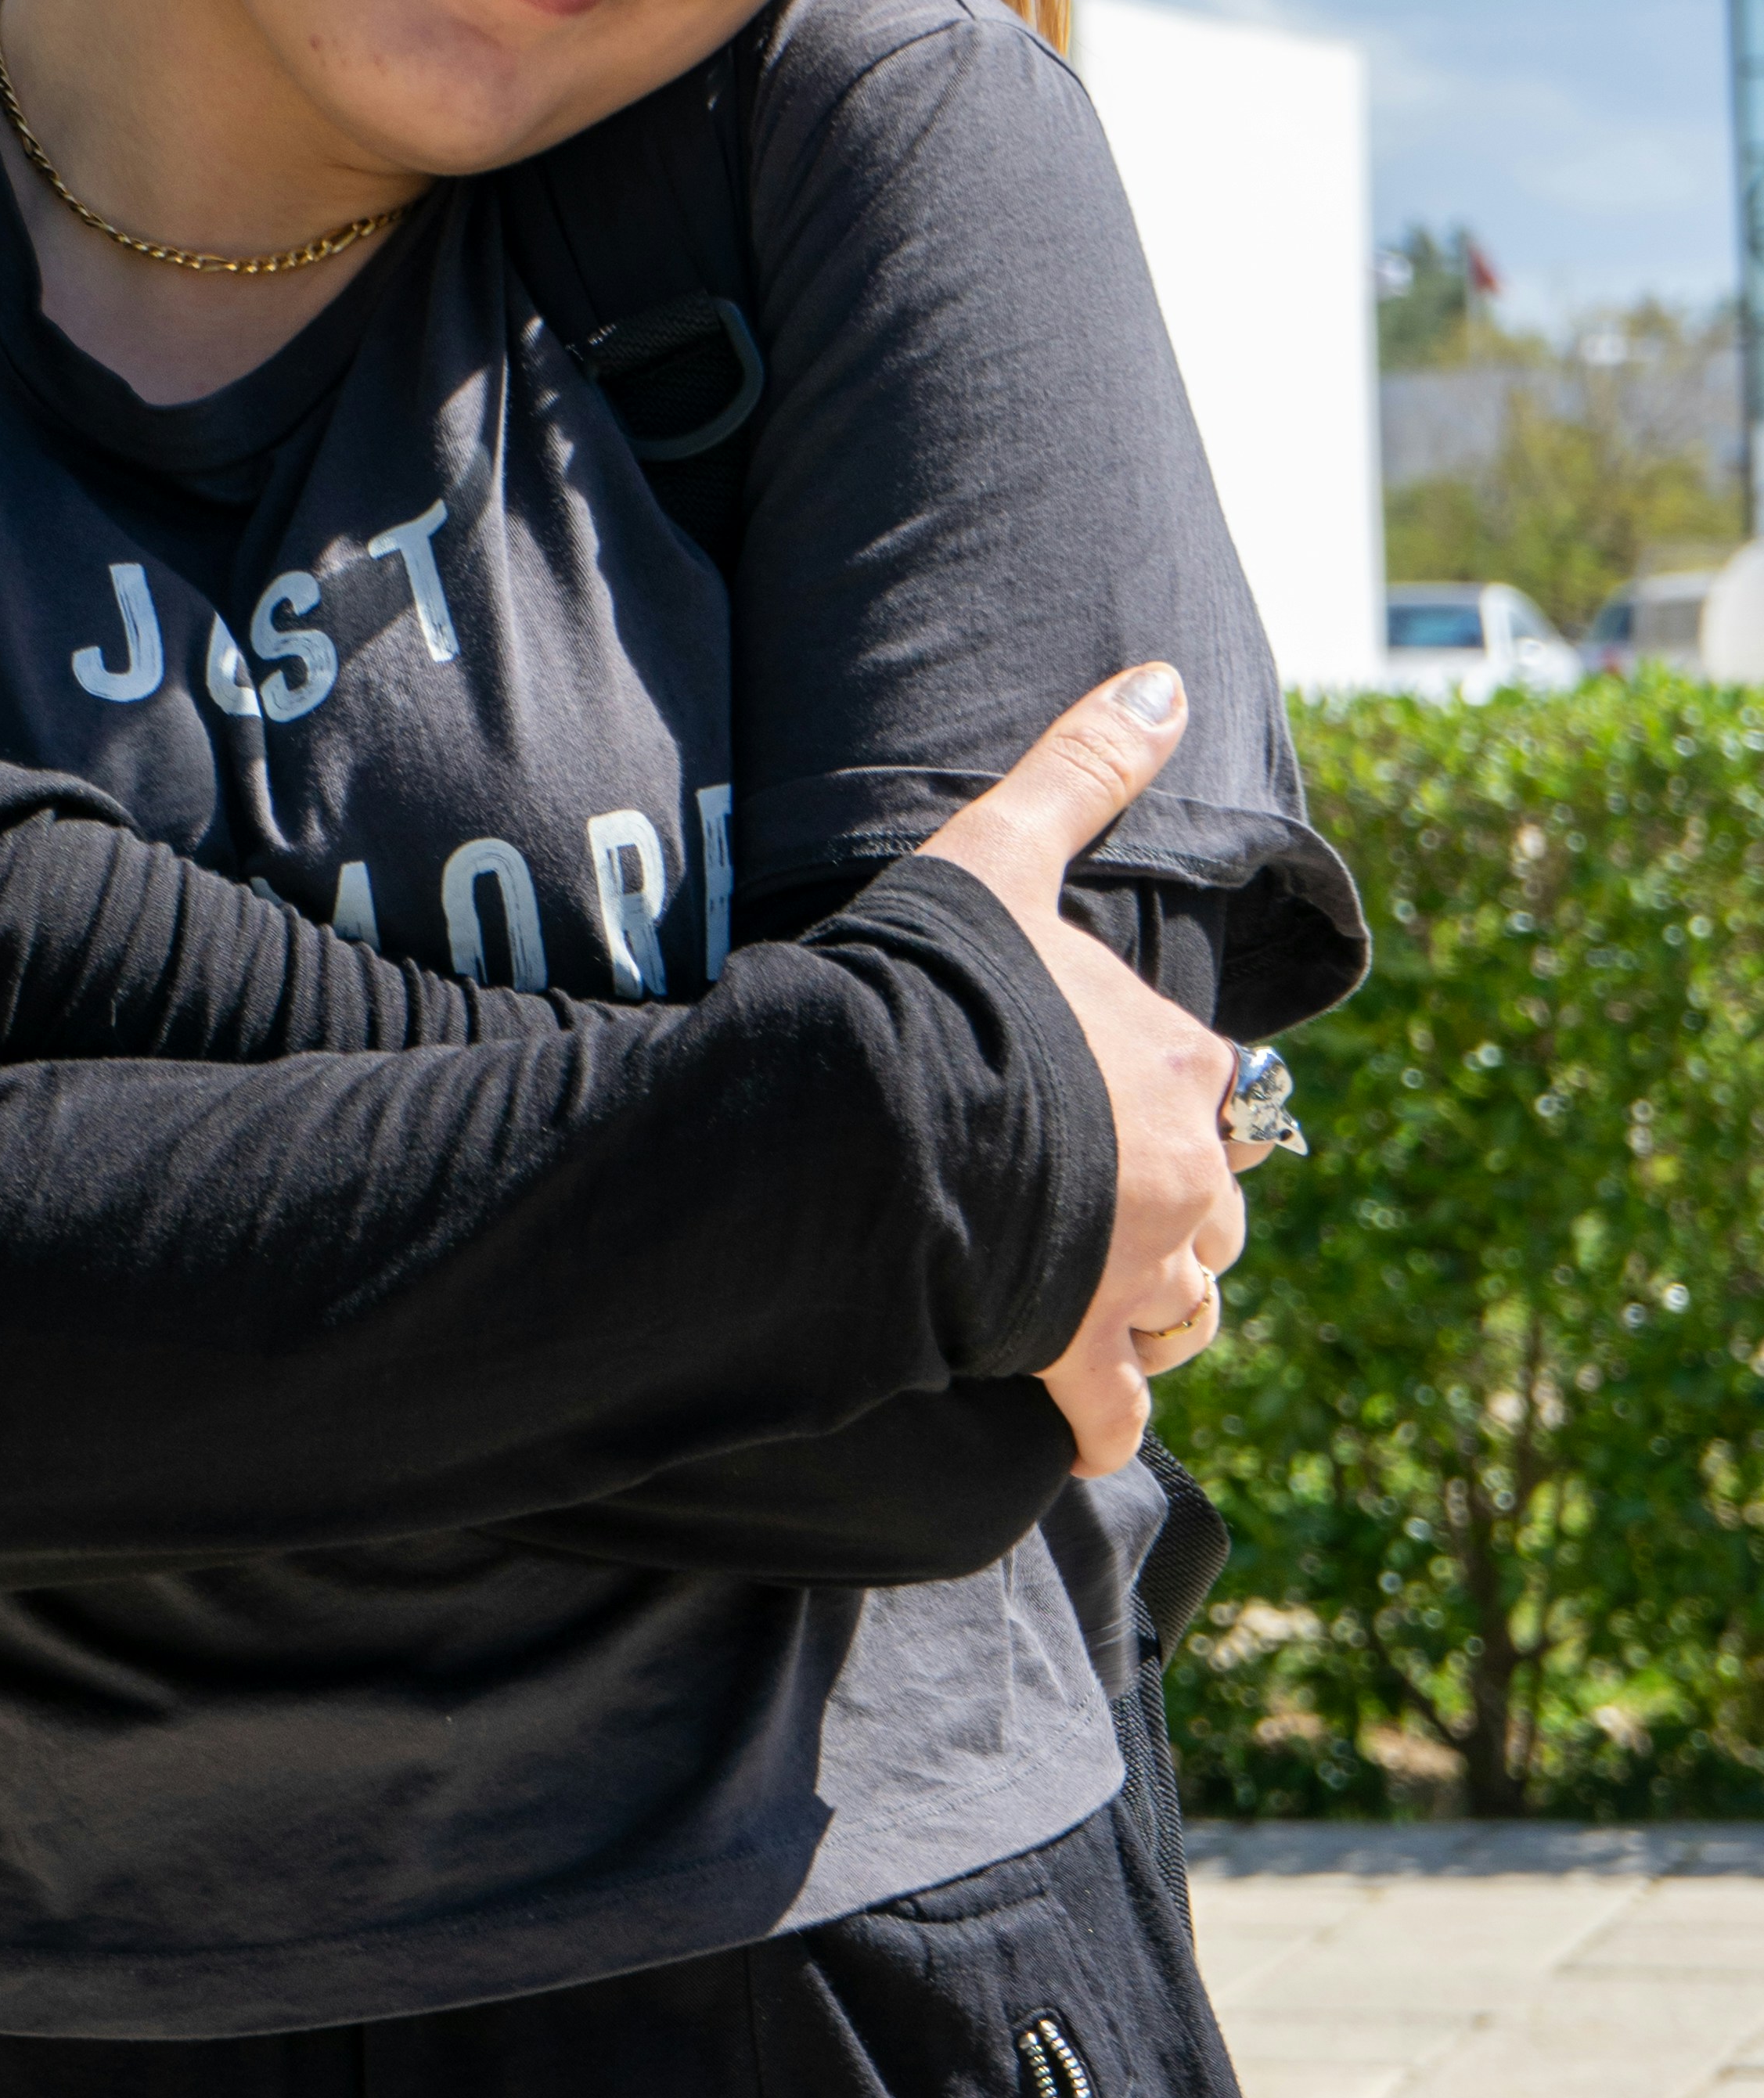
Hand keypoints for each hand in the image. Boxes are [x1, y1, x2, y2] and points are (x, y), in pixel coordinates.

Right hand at [920, 665, 1272, 1474]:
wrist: (879, 1123)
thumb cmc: (941, 987)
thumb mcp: (1002, 852)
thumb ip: (1082, 768)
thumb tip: (1162, 676)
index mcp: (1182, 1067)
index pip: (1218, 1091)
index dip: (1171, 1101)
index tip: (1112, 1105)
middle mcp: (1184, 1177)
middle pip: (1218, 1212)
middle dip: (1175, 1217)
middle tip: (1100, 1212)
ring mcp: (1136, 1274)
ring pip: (1189, 1310)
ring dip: (1157, 1312)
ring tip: (1098, 1304)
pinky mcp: (1076, 1353)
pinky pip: (1115, 1413)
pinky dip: (1104, 1422)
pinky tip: (1079, 1421)